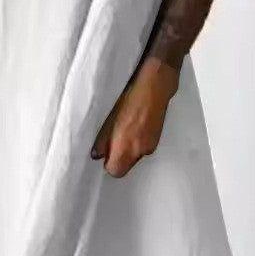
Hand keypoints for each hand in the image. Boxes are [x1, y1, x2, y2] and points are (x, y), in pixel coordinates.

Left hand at [90, 58, 178, 177]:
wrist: (156, 83)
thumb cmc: (129, 97)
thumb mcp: (109, 117)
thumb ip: (102, 140)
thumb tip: (96, 155)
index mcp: (127, 147)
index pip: (115, 171)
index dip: (109, 164)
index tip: (105, 152)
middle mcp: (141, 150)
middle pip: (126, 166)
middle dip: (118, 157)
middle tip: (112, 139)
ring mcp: (152, 144)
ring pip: (135, 156)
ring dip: (128, 149)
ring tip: (124, 128)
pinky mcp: (158, 137)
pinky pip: (144, 147)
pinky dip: (137, 141)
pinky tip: (135, 125)